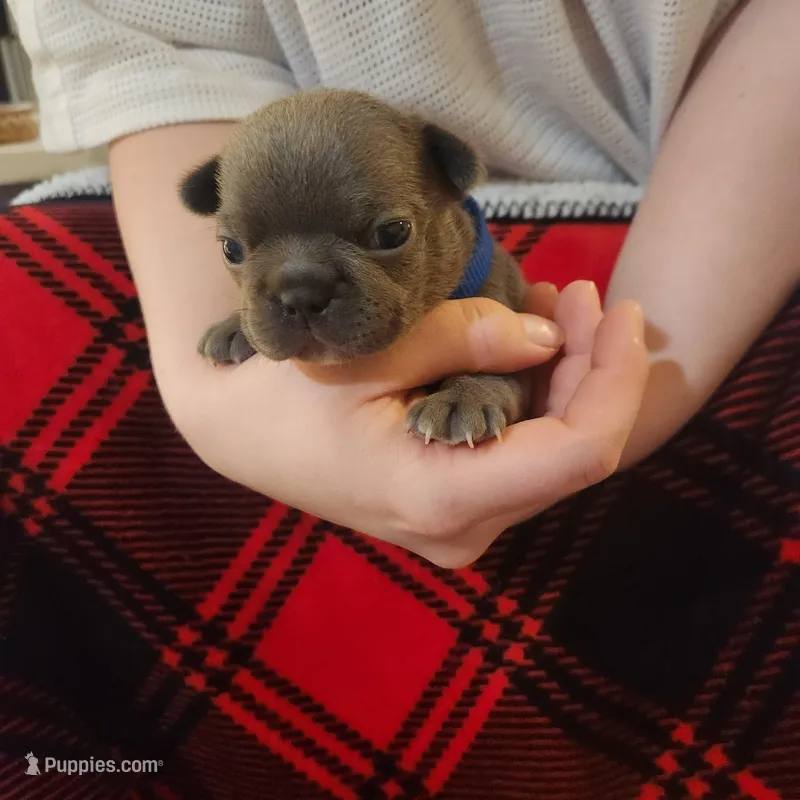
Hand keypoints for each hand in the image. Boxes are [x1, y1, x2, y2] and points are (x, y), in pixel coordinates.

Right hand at [179, 280, 647, 566]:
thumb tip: (546, 338)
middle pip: (573, 452)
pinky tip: (526, 351)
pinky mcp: (453, 513)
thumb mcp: (372, 351)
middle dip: (591, 367)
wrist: (239, 436)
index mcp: (444, 495)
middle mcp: (463, 530)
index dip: (616, 376)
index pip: (579, 451)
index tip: (618, 306)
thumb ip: (467, 340)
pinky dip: (535, 403)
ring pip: (552, 457)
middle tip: (574, 292)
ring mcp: (460, 529)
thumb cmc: (285, 392)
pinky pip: (521, 460)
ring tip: (554, 308)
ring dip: (566, 381)